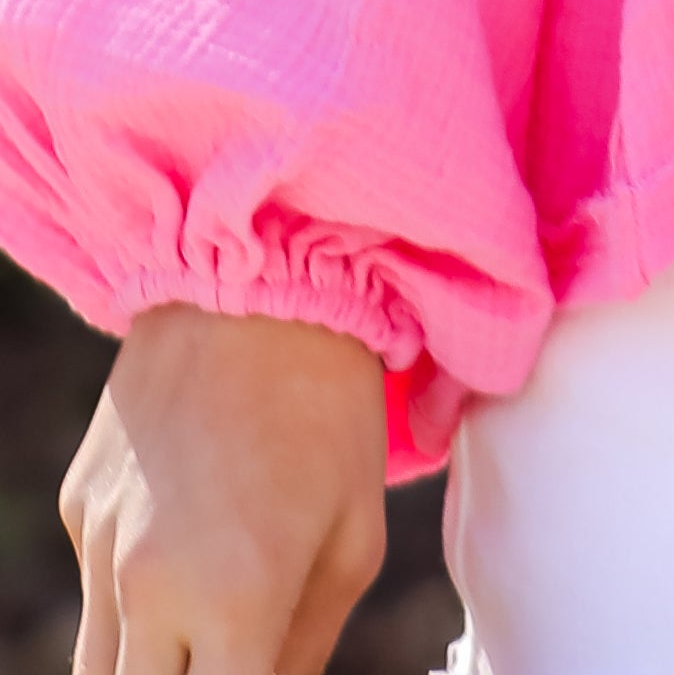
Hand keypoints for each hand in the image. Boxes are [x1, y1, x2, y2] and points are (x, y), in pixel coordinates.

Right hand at [62, 304, 385, 674]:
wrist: (256, 276)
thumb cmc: (329, 406)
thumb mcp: (355, 538)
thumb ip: (306, 647)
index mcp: (237, 599)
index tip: (255, 671)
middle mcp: (151, 586)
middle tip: (227, 655)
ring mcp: (102, 547)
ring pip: (99, 670)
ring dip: (152, 663)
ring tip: (205, 622)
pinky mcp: (79, 507)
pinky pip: (98, 590)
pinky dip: (134, 596)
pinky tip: (188, 530)